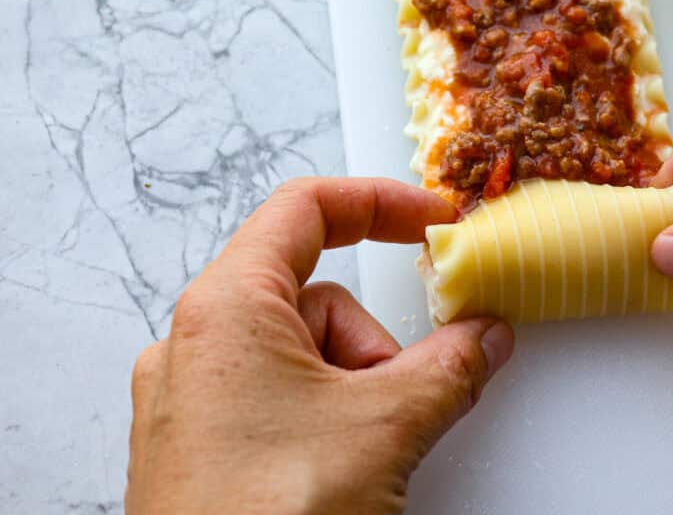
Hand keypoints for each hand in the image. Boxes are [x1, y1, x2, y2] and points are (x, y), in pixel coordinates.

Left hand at [126, 178, 514, 514]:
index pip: (306, 210)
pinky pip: (275, 402)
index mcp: (225, 308)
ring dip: (352, 392)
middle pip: (316, 299)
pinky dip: (321, 419)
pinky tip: (338, 468)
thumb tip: (483, 337)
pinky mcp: (197, 451)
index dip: (379, 203)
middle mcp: (193, 345)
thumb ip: (449, 367)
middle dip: (374, 344)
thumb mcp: (385, 427)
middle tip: (400, 398)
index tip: (432, 218)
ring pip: (301, 357)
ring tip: (362, 453)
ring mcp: (189, 402)